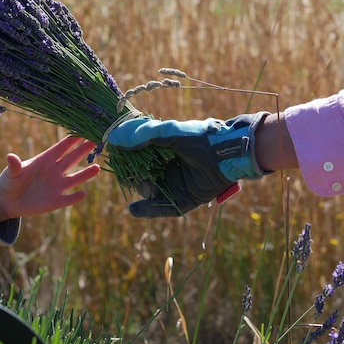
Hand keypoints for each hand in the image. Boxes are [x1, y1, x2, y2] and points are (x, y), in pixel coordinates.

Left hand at [0, 136, 100, 221]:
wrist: (8, 201)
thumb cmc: (10, 181)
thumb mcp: (11, 173)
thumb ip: (14, 166)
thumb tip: (10, 157)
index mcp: (44, 160)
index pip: (61, 148)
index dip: (73, 139)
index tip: (84, 130)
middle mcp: (54, 171)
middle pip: (72, 159)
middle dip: (84, 150)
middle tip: (98, 140)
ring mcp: (56, 186)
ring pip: (75, 179)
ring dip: (86, 174)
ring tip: (98, 168)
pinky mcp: (55, 201)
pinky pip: (67, 199)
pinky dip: (75, 197)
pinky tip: (83, 194)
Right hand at [106, 113, 269, 218]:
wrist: (228, 154)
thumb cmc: (200, 139)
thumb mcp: (170, 133)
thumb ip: (144, 134)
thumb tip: (115, 138)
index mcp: (163, 151)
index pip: (137, 156)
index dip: (126, 156)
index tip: (115, 155)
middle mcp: (167, 168)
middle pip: (140, 176)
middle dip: (133, 176)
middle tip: (132, 173)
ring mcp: (175, 185)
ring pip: (149, 192)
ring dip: (142, 190)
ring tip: (147, 185)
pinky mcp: (184, 201)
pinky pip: (161, 209)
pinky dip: (146, 210)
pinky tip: (134, 209)